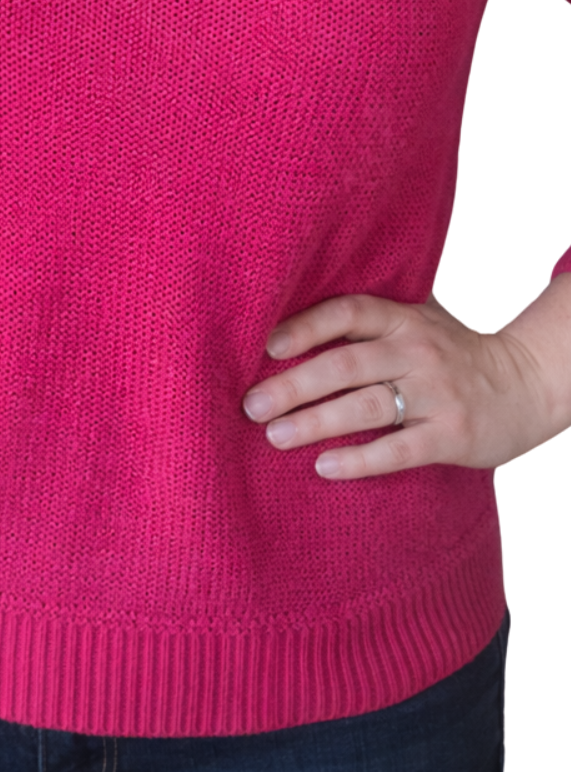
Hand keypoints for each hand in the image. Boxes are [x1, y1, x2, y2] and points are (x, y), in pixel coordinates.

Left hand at [241, 291, 559, 479]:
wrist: (520, 385)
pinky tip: (324, 466)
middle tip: (251, 406)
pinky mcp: (450, 435)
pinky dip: (360, 459)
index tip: (265, 347)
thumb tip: (291, 305)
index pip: (347, 313)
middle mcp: (417, 350)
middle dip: (294, 386)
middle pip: (346, 365)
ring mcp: (435, 393)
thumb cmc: (449, 350)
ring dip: (315, 423)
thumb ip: (369, 314)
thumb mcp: (416, 317)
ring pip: (366, 408)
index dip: (305, 327)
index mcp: (402, 317)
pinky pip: (398, 450)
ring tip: (275, 436)